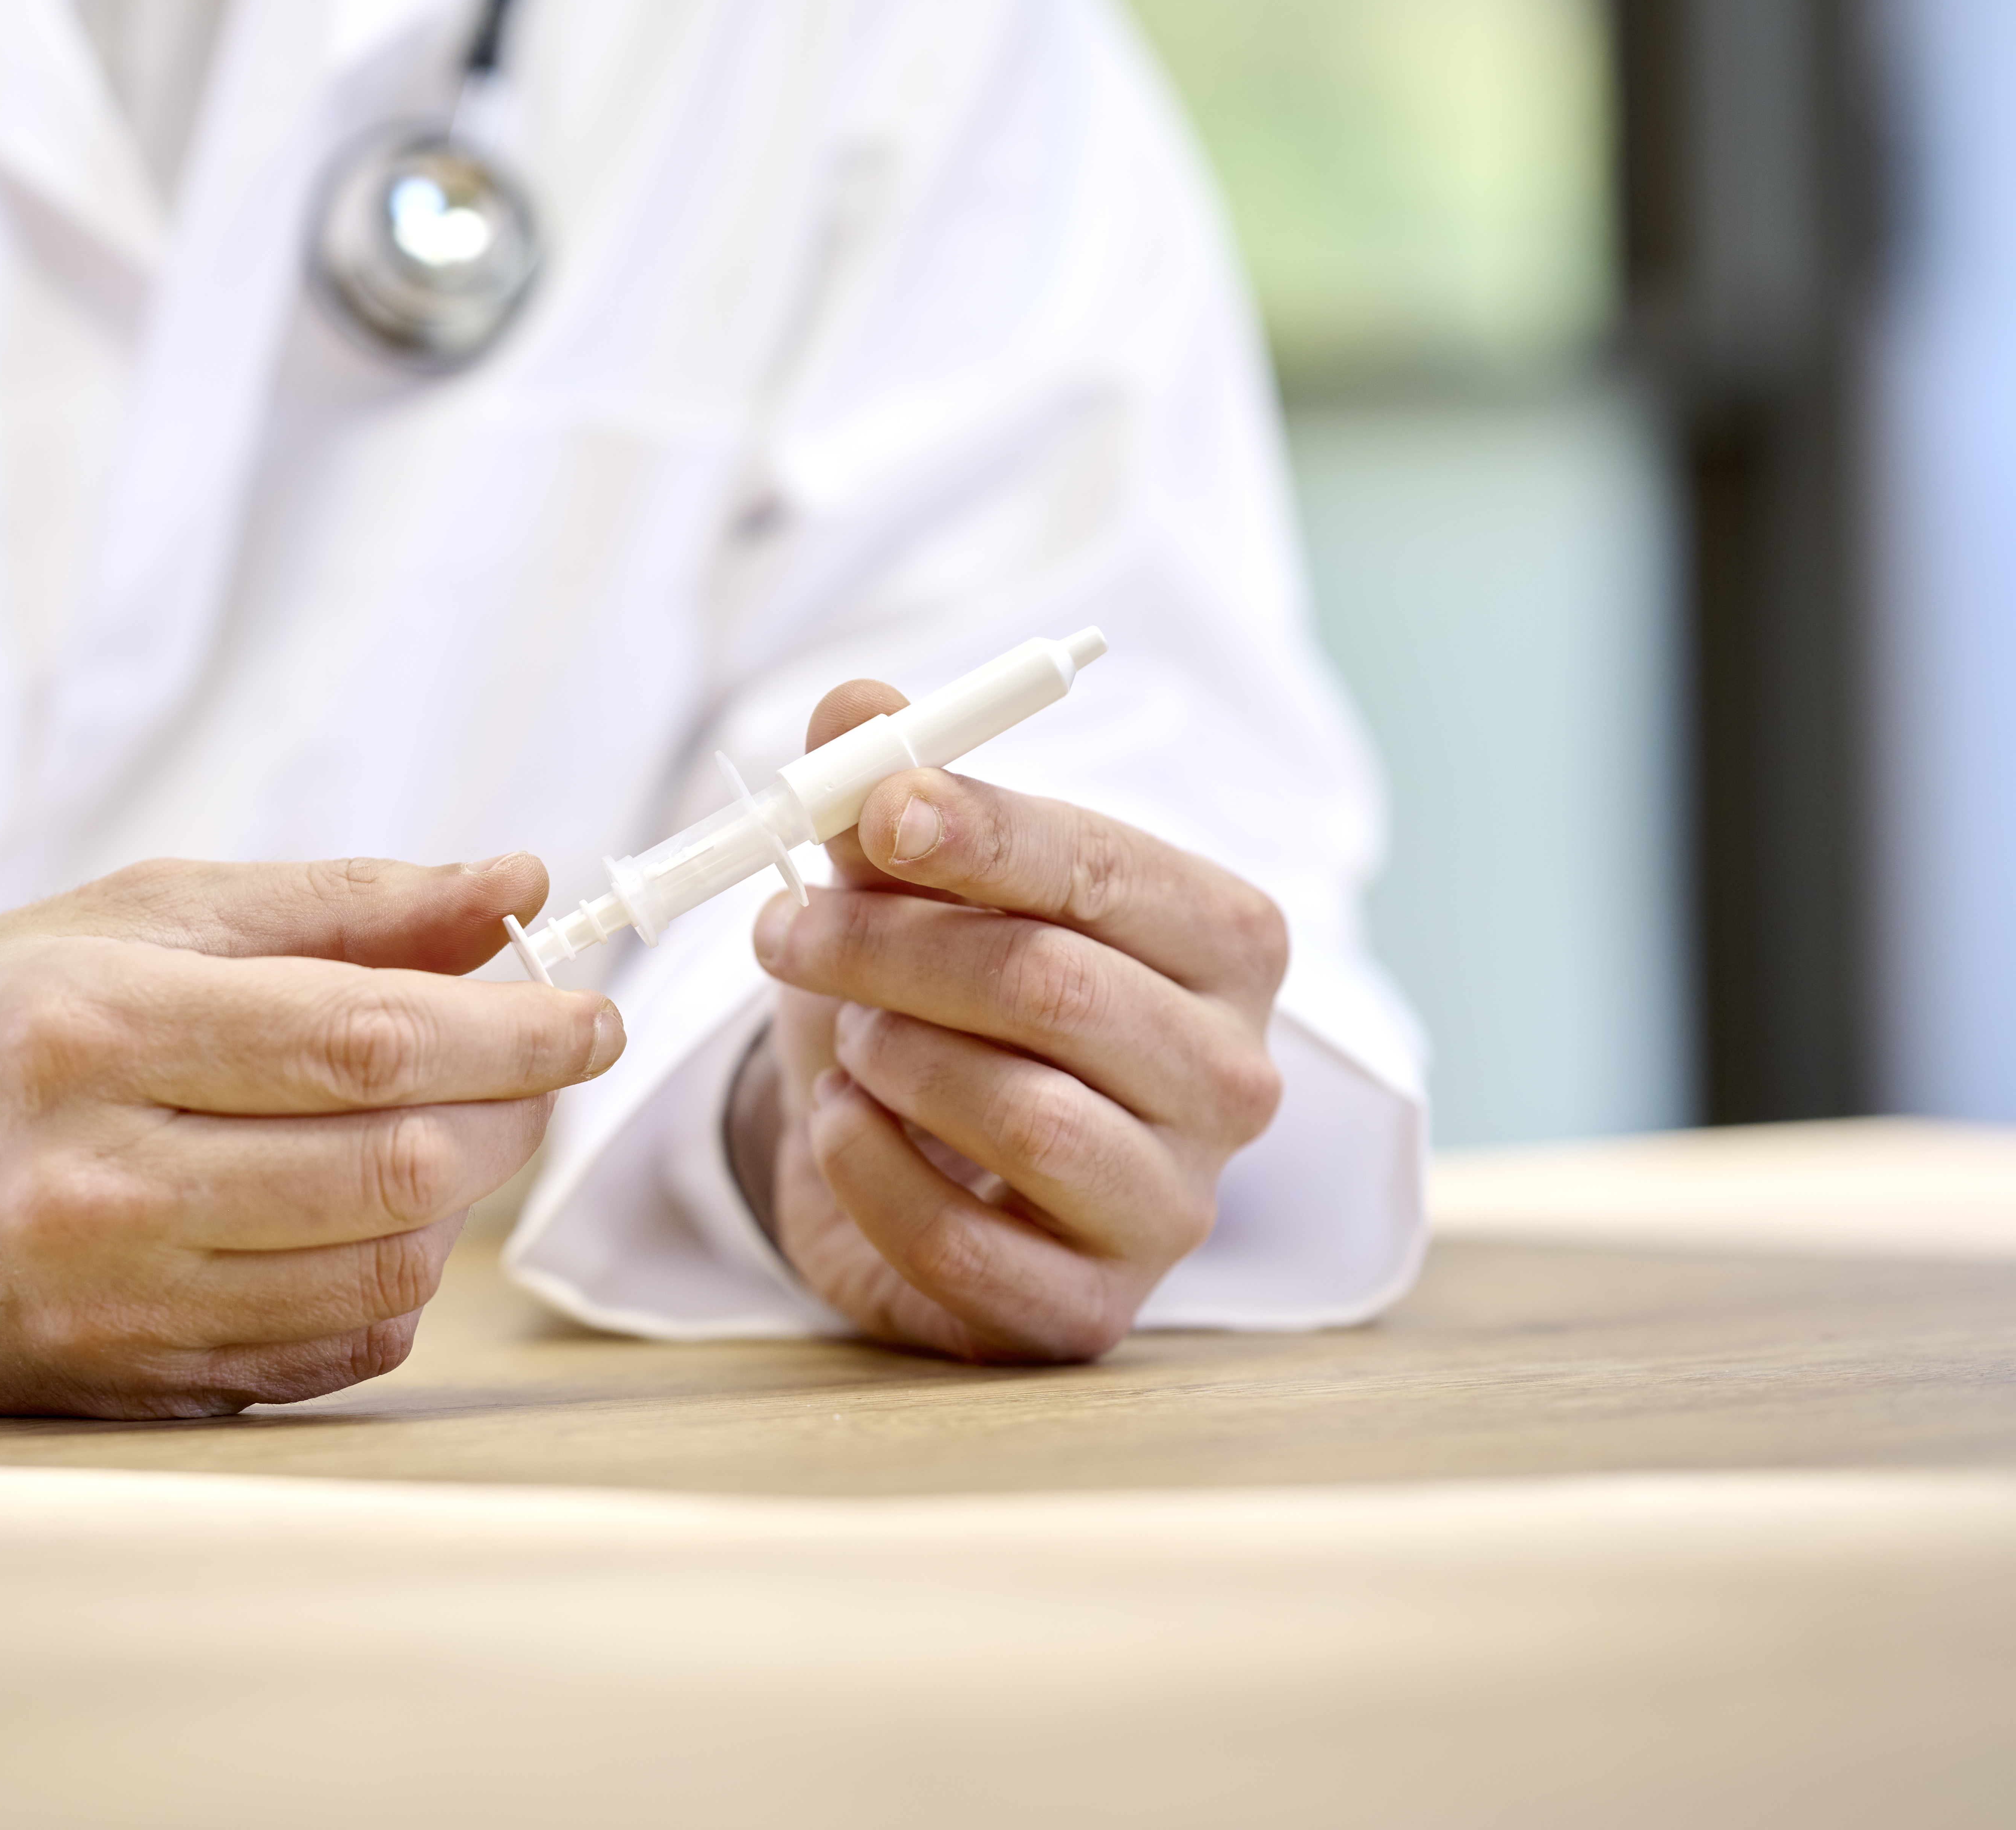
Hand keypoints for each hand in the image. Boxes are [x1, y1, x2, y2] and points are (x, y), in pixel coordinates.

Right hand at [0, 855, 619, 1416]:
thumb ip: (337, 904)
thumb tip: (512, 880)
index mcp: (98, 1026)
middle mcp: (100, 1173)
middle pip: (394, 1164)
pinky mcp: (117, 1384)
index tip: (590, 1012)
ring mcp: (107, 1298)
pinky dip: (388, 1288)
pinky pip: (325, 1354)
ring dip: (456, 1203)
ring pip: (378, 1270)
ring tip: (440, 1137)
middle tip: (528, 1068)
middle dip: (507, 1115)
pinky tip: (362, 1225)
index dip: (514, 1030)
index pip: (370, 1040)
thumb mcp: (132, 920)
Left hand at [729, 682, 1286, 1361]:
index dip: (979, 832)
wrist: (903, 1159)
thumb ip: (886, 794)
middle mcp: (1231, 1076)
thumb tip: (851, 705)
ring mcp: (1174, 1205)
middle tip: (783, 930)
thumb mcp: (905, 887)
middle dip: (894, 947)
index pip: (1104, 870)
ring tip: (846, 1037)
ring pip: (1025, 1117)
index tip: (873, 806)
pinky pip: (965, 1242)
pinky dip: (869, 1171)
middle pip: (1055, 988)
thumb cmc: (934, 1001)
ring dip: (892, 1058)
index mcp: (1223, 944)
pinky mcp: (1092, 1311)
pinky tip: (841, 1125)